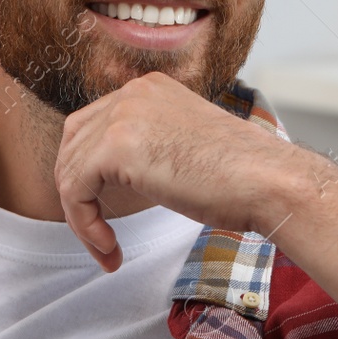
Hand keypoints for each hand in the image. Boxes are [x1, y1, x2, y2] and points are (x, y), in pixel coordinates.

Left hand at [54, 71, 293, 270]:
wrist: (268, 181)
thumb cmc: (241, 176)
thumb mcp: (183, 146)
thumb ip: (149, 146)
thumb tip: (119, 174)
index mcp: (149, 88)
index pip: (93, 126)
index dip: (90, 174)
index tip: (106, 214)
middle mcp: (131, 93)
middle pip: (72, 144)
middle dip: (78, 194)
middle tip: (98, 234)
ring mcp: (122, 115)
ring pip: (69, 171)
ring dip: (82, 219)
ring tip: (107, 250)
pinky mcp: (116, 147)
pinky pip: (75, 191)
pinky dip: (84, 225)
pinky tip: (110, 248)